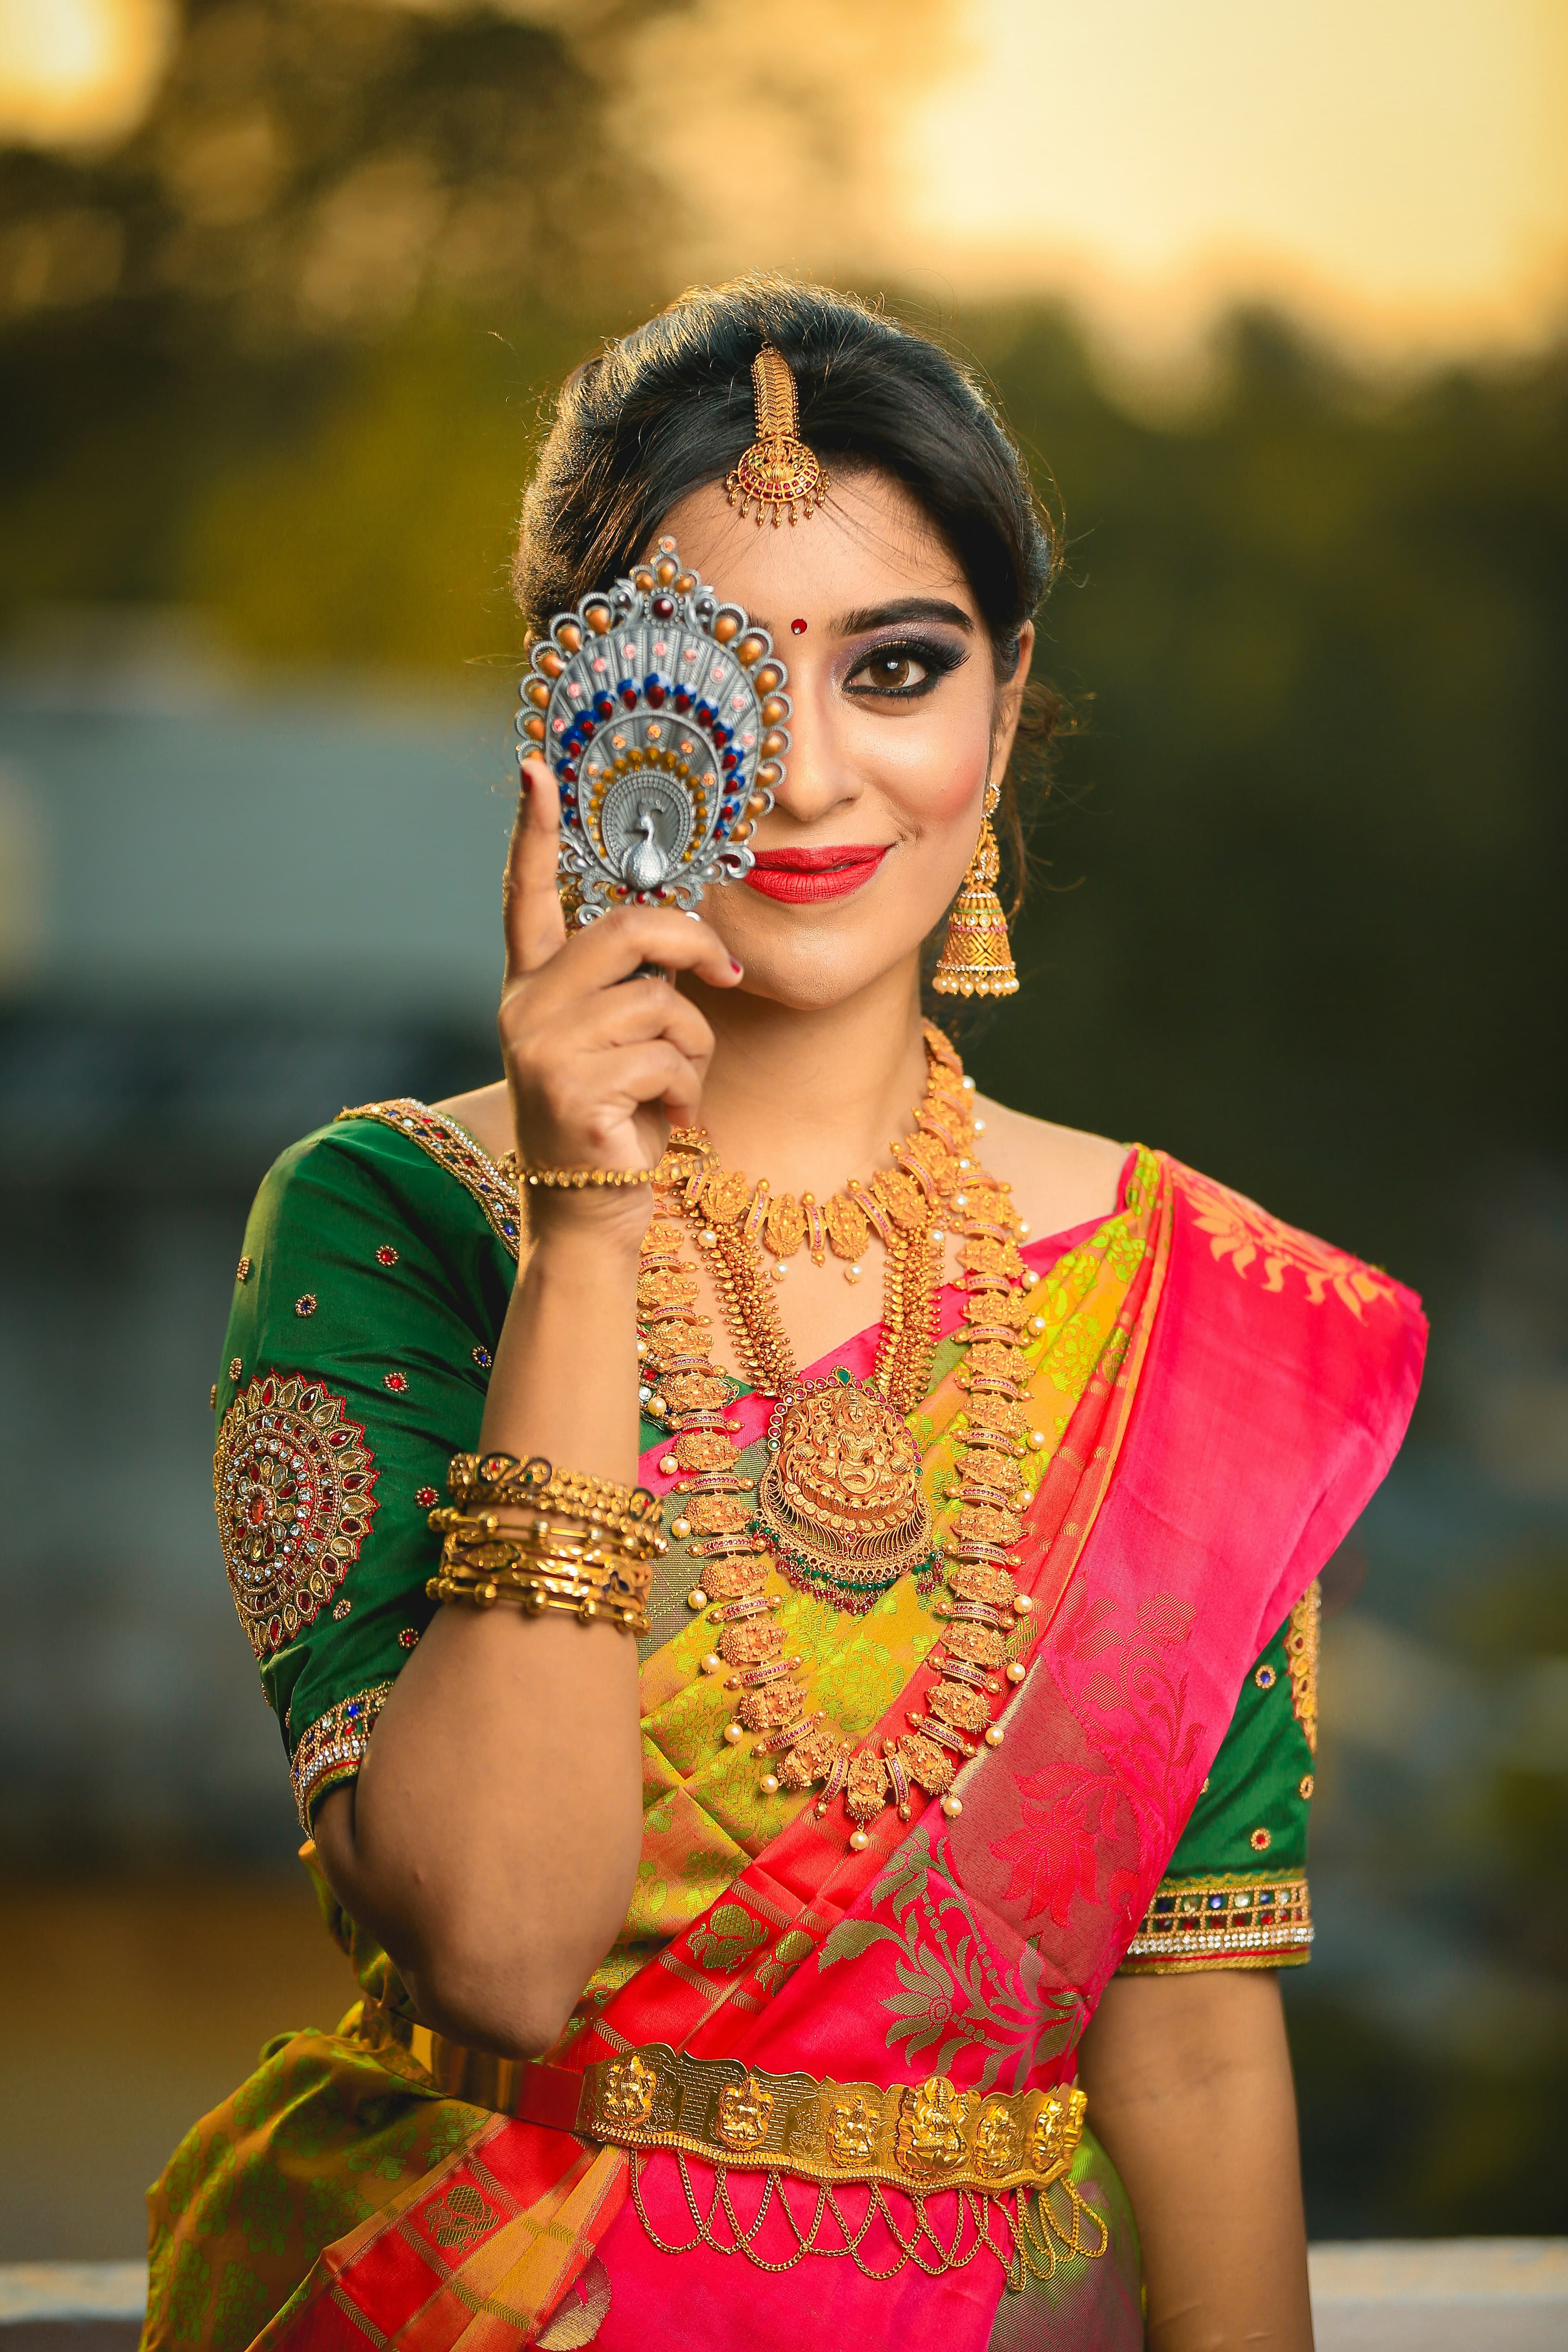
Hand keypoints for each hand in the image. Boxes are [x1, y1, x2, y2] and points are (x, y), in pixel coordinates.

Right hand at [498, 759, 740, 1236]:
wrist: (587, 1215)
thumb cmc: (615, 1122)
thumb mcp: (617, 1043)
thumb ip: (631, 988)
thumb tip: (691, 946)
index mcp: (531, 988)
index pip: (524, 896)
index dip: (530, 831)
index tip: (533, 766)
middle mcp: (523, 1008)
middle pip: (627, 930)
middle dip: (693, 947)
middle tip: (726, 976)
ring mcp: (541, 1048)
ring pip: (661, 1003)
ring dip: (694, 1047)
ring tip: (674, 1088)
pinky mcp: (572, 1088)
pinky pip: (667, 1056)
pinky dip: (686, 1089)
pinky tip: (665, 1119)